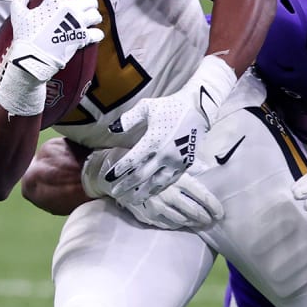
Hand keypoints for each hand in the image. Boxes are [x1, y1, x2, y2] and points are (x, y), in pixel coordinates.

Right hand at [0, 0, 103, 116]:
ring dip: (93, 17)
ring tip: (88, 20)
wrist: (34, 57)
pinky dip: (96, 34)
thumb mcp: (18, 16)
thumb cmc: (26, 37)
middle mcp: (70, 10)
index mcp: (54, 1)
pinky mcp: (83, 38)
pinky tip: (91, 35)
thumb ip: (19, 4)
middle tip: (82, 6)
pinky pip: (97, 33)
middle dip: (86, 2)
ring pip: (96, 15)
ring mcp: (78, 24)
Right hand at [81, 147, 222, 228]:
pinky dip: (176, 224)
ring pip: (181, 220)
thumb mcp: (171, 159)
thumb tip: (210, 167)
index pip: (202, 195)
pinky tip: (181, 223)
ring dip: (192, 223)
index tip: (221, 213)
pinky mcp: (147, 214)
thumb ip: (190, 165)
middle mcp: (168, 192)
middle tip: (211, 221)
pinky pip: (166, 224)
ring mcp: (157, 205)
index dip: (213, 207)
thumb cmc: (150, 162)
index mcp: (177, 177)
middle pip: (194, 211)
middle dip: (205, 218)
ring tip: (199, 223)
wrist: (120, 172)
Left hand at [105, 55, 236, 202]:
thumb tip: (112, 129)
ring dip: (142, 193)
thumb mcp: (146, 107)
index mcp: (153, 140)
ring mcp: (176, 162)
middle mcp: (164, 154)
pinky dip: (158, 189)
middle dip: (126, 186)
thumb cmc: (170, 106)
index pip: (132, 161)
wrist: (198, 109)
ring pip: (156, 183)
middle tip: (115, 192)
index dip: (119, 171)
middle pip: (142, 176)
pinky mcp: (185, 165)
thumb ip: (128, 119)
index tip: (108, 178)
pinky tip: (150, 193)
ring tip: (131, 200)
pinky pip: (169, 181)